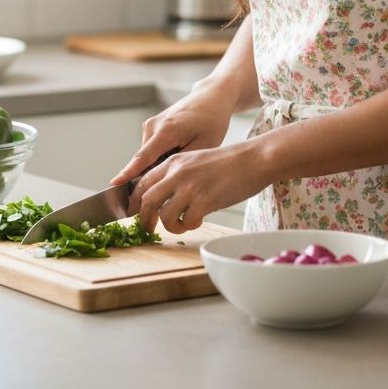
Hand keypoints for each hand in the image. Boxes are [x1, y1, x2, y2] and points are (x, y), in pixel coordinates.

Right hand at [110, 81, 234, 188]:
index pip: (143, 157)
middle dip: (156, 173)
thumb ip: (181, 163)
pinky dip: (162, 154)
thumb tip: (164, 178)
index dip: (128, 173)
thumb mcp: (205, 146)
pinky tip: (180, 147)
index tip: (114, 183)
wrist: (210, 97)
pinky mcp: (151, 126)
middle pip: (145, 161)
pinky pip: (152, 148)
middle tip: (179, 173)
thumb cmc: (211, 120)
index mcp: (167, 131)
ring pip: (149, 156)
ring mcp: (151, 125)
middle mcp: (153, 126)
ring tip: (185, 153)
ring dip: (162, 162)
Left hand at [127, 140, 267, 233]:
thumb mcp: (194, 161)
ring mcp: (190, 186)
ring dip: (170, 226)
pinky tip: (199, 220)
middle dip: (144, 219)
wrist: (252, 159)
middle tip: (149, 229)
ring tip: (181, 224)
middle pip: (146, 200)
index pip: (142, 183)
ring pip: (164, 215)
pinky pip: (186, 222)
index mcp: (173, 162)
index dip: (135, 201)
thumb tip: (162, 199)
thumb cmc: (227, 163)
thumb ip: (177, 176)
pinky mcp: (205, 200)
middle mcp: (177, 173)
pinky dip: (189, 226)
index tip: (136, 213)